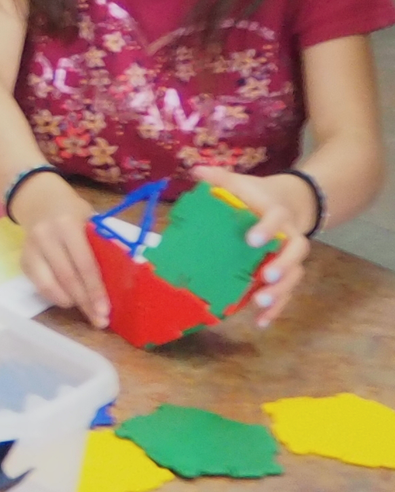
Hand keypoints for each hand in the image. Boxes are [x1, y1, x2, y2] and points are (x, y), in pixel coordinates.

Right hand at [10, 173, 109, 328]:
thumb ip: (102, 245)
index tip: (105, 309)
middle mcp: (46, 237)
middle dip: (85, 302)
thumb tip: (122, 277)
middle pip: (68, 278)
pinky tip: (69, 299)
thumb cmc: (73, 212)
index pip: (84, 264)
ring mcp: (31, 250)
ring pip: (50, 285)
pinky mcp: (23, 260)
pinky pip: (39, 285)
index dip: (95, 289)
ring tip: (87, 311)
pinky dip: (55, 296)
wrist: (38, 200)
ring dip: (70, 302)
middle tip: (99, 321)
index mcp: (68, 226)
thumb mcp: (91, 220)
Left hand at [191, 166, 311, 327]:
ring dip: (280, 292)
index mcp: (276, 214)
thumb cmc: (255, 196)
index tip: (252, 240)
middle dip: (282, 266)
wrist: (287, 203)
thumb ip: (221, 178)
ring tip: (261, 303)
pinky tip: (261, 322)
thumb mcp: (240, 183)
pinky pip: (286, 294)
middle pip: (296, 253)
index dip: (267, 229)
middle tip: (266, 277)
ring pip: (294, 277)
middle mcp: (290, 237)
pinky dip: (276, 309)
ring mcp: (290, 258)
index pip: (276, 220)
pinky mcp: (285, 275)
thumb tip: (196, 168)